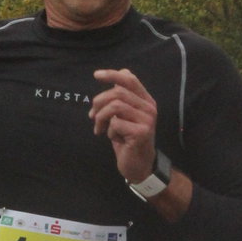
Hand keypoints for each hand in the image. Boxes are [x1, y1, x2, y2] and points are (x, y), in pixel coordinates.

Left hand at [90, 68, 156, 183]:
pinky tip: (113, 139)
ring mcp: (147, 120)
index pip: (130, 79)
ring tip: (98, 128)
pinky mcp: (141, 132)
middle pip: (118, 93)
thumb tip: (113, 79)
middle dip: (99, 103)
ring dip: (101, 117)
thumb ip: (120, 99)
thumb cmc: (127, 140)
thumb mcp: (123, 117)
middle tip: (92, 116)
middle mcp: (149, 108)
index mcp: (146, 101)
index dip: (112, 75)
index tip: (96, 75)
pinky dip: (109, 131)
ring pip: (115, 106)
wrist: (138, 166)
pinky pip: (116, 123)